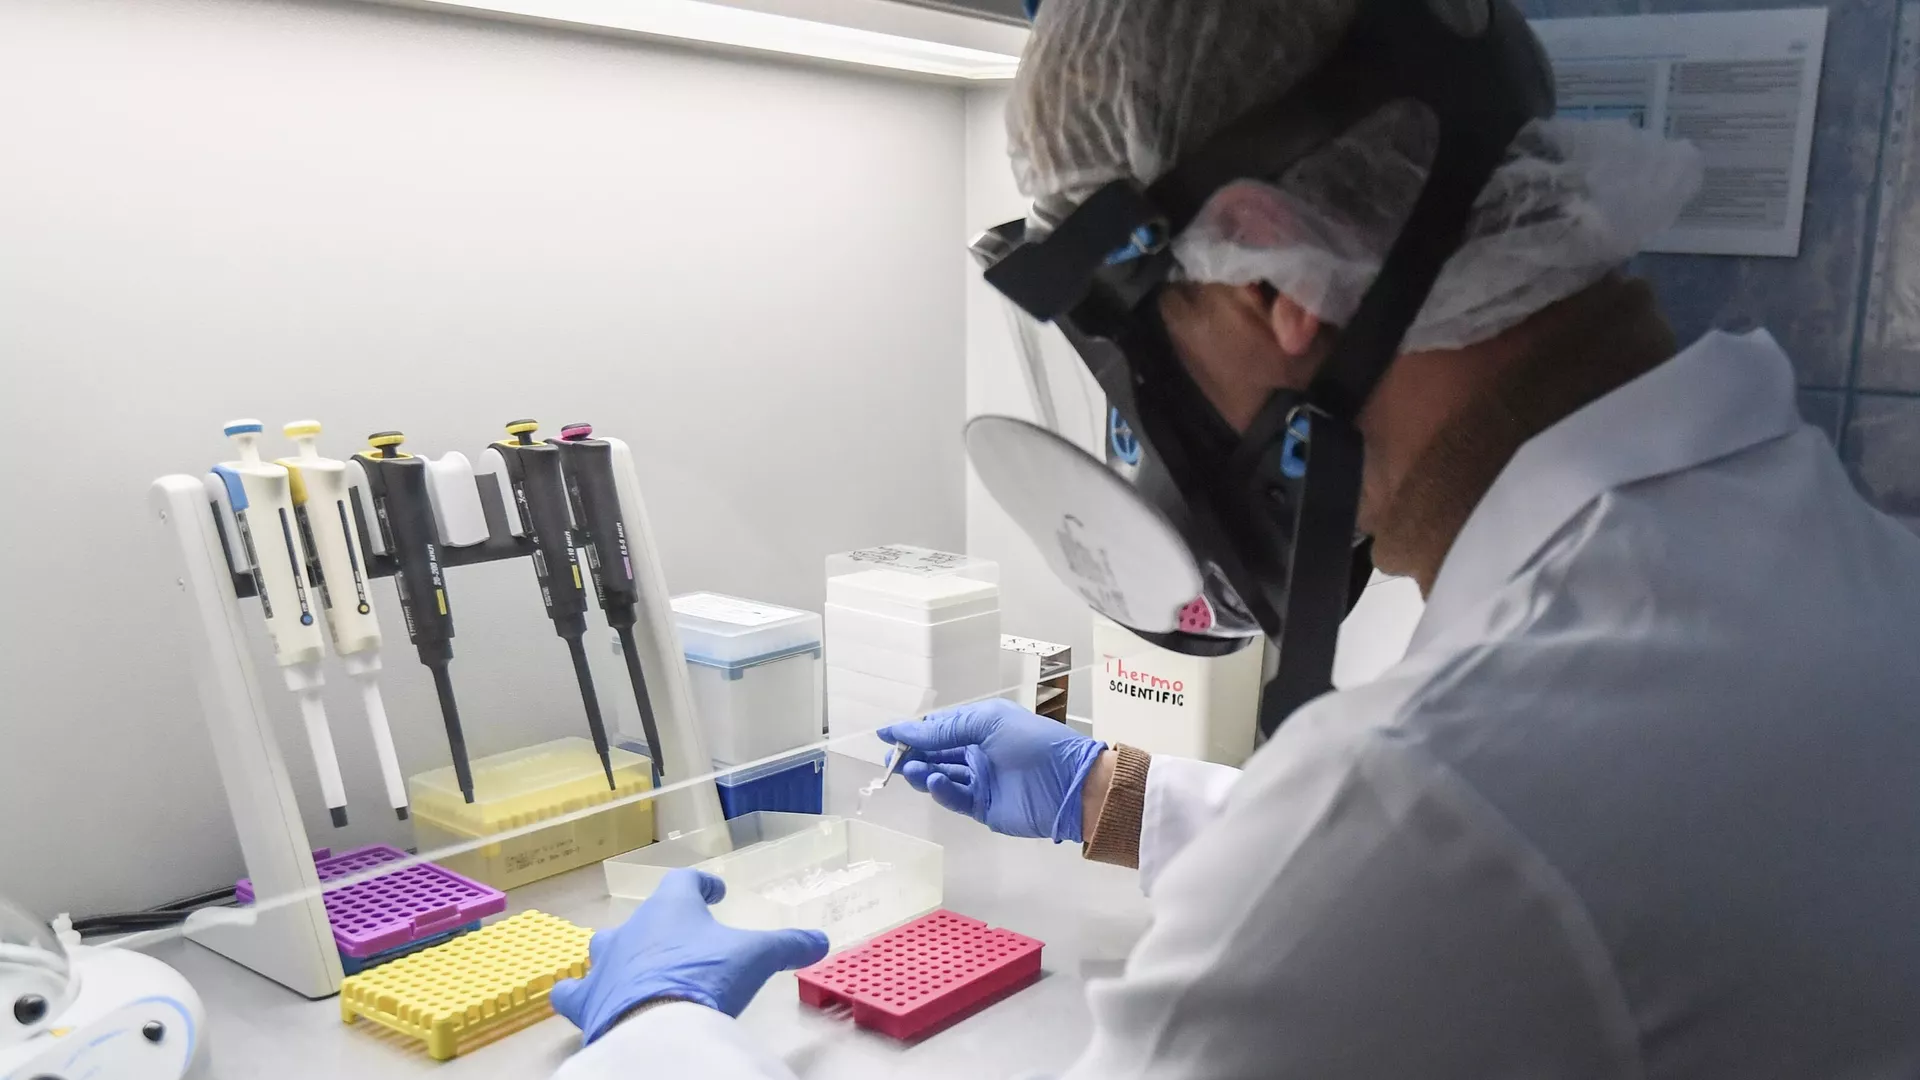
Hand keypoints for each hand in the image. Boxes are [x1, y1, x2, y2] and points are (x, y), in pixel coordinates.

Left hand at [550, 868, 828, 1043]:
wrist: (656, 1025)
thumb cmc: (705, 977)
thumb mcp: (756, 958)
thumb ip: (787, 946)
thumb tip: (820, 941)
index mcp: (671, 907)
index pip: (685, 881)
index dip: (702, 884)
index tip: (715, 892)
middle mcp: (632, 929)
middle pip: (642, 917)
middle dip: (660, 926)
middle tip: (680, 941)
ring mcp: (604, 964)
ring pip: (603, 949)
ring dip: (618, 956)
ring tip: (633, 969)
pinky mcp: (587, 1000)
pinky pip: (574, 991)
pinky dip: (581, 993)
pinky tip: (586, 999)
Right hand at [878, 698, 1105, 842]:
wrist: (1070, 784)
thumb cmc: (1032, 742)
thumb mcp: (987, 722)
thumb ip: (944, 729)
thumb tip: (903, 729)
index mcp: (981, 728)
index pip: (939, 728)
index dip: (913, 731)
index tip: (885, 734)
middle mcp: (978, 753)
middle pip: (935, 754)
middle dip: (912, 754)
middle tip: (890, 758)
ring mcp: (980, 781)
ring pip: (941, 776)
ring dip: (923, 772)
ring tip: (911, 770)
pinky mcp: (983, 807)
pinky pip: (955, 798)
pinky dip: (942, 791)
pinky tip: (936, 782)